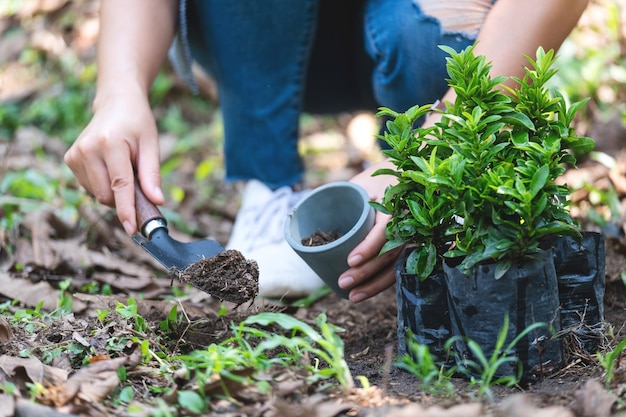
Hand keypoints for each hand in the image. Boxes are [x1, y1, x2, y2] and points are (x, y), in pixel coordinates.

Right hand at [64, 91, 163, 234]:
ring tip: (123, 167)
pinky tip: (110, 166)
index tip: (132, 229)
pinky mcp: (69, 159)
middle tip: (140, 185)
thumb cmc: (138, 124)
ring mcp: (75, 154)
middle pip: (107, 195)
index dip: (127, 210)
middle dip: (125, 199)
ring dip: (114, 191)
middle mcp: (87, 149)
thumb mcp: (151, 145)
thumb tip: (157, 202)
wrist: (116, 103)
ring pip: (97, 194)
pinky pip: (90, 187)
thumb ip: (152, 175)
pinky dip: (103, 184)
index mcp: (110, 144)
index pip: (120, 185)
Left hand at [340, 159, 402, 302]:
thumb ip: (342, 196)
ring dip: (374, 285)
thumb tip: (303, 209)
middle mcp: (406, 226)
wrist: (402, 178)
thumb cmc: (375, 180)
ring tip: (352, 296)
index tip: (351, 260)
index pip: (385, 231)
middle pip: (389, 255)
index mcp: (395, 206)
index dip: (369, 248)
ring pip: (395, 268)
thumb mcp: (360, 182)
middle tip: (343, 282)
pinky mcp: (405, 249)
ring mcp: (409, 239)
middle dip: (366, 273)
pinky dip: (381, 284)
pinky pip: (395, 270)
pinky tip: (364, 294)